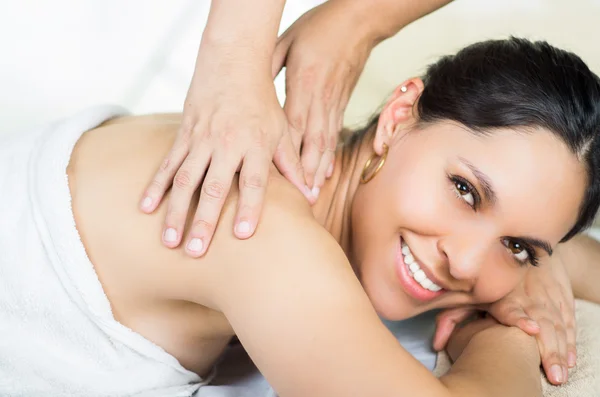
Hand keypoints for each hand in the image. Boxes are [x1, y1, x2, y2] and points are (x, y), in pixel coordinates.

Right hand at [140, 42, 309, 256]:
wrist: (232, 63)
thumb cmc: (262, 102)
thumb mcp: (282, 131)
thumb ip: (292, 165)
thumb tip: (310, 195)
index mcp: (255, 145)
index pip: (253, 181)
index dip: (249, 208)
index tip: (242, 234)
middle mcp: (226, 144)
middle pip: (214, 187)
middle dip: (203, 221)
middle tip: (196, 252)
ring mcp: (201, 140)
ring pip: (186, 180)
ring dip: (176, 212)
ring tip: (169, 241)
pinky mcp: (183, 135)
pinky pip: (168, 164)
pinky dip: (156, 186)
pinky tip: (145, 208)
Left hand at [272, 1, 375, 193]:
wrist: (358, 22)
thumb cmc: (319, 28)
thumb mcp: (286, 43)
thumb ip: (268, 66)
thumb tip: (248, 87)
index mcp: (303, 84)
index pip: (291, 125)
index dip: (285, 155)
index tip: (279, 176)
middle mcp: (320, 100)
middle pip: (310, 143)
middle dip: (305, 173)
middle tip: (299, 198)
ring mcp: (333, 104)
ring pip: (325, 144)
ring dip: (318, 170)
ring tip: (312, 194)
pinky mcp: (341, 105)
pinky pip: (335, 135)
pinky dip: (330, 157)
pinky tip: (325, 174)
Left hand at [434, 253, 575, 384]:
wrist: (519, 246)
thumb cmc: (487, 276)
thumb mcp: (466, 294)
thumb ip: (450, 318)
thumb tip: (436, 344)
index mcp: (503, 294)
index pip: (511, 308)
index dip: (520, 318)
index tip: (531, 329)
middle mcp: (526, 294)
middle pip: (541, 322)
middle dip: (547, 348)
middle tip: (550, 371)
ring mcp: (546, 294)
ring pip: (558, 323)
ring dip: (560, 348)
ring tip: (560, 369)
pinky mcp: (560, 295)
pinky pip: (568, 318)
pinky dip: (570, 339)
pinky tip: (568, 357)